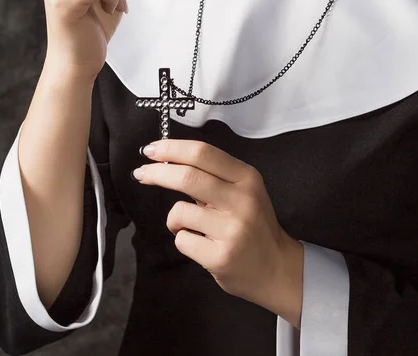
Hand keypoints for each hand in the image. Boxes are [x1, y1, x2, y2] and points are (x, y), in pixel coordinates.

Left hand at [134, 139, 297, 305]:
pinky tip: (201, 244)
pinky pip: (182, 240)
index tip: (151, 150)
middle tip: (141, 174)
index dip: (172, 148)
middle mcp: (242, 200)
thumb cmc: (253, 224)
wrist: (276, 268)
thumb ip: (212, 176)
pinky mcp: (221, 257)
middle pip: (188, 176)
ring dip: (174, 218)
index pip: (203, 153)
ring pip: (179, 211)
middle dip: (157, 173)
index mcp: (246, 178)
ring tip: (190, 226)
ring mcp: (232, 230)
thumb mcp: (243, 191)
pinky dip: (183, 239)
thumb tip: (166, 160)